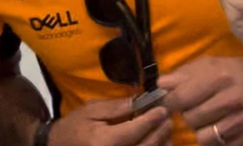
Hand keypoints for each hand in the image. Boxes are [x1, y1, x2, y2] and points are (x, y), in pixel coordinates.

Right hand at [48, 97, 172, 145]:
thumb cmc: (74, 126)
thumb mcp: (91, 111)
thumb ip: (115, 108)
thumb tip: (138, 101)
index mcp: (103, 141)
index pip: (134, 131)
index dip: (150, 120)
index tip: (162, 110)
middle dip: (159, 131)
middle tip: (168, 118)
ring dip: (159, 143)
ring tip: (165, 130)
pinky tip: (157, 141)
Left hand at [158, 55, 242, 145]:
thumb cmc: (232, 71)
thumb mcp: (208, 64)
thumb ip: (182, 74)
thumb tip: (160, 85)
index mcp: (218, 78)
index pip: (180, 98)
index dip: (171, 102)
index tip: (173, 101)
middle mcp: (231, 100)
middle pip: (191, 119)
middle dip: (188, 114)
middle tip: (195, 108)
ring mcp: (242, 121)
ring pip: (203, 138)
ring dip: (201, 130)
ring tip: (207, 120)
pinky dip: (217, 140)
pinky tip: (220, 127)